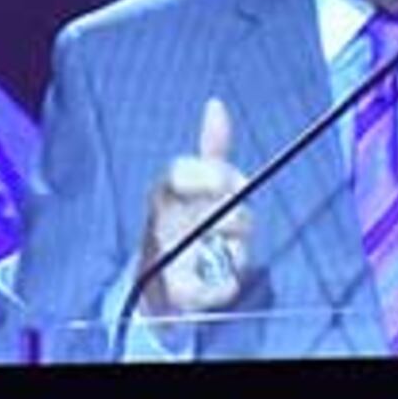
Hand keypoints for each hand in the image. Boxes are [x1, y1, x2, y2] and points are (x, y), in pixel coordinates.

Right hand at [140, 99, 250, 316]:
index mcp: (163, 193)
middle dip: (237, 217)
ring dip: (235, 250)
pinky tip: (223, 280)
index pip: (179, 173)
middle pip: (210, 211)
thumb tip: (216, 104)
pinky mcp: (176, 294)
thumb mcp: (195, 186)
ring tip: (229, 252)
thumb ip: (210, 148)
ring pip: (217, 249)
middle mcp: (157, 222)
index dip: (213, 174)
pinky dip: (230, 284)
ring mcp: (164, 258)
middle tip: (243, 224)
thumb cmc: (181, 227)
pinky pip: (221, 285)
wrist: (154, 289)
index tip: (236, 182)